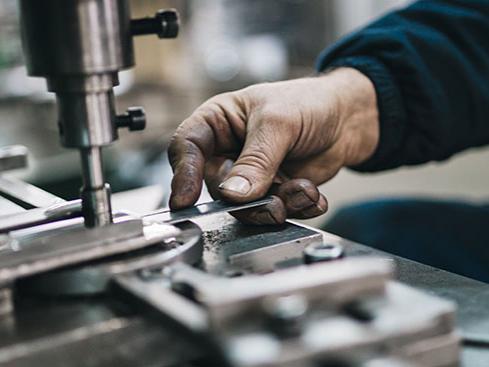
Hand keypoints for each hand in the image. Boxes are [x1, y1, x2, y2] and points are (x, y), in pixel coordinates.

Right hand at [168, 67, 378, 223]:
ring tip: (303, 191)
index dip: (183, 174)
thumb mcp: (278, 123)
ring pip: (246, 206)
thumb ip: (255, 161)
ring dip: (277, 205)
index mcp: (218, 122)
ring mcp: (251, 174)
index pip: (188, 147)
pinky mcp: (272, 190)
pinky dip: (295, 207)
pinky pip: (274, 211)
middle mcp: (229, 151)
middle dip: (247, 200)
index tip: (185, 200)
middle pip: (218, 187)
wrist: (348, 118)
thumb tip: (232, 194)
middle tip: (273, 202)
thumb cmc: (309, 103)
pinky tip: (312, 194)